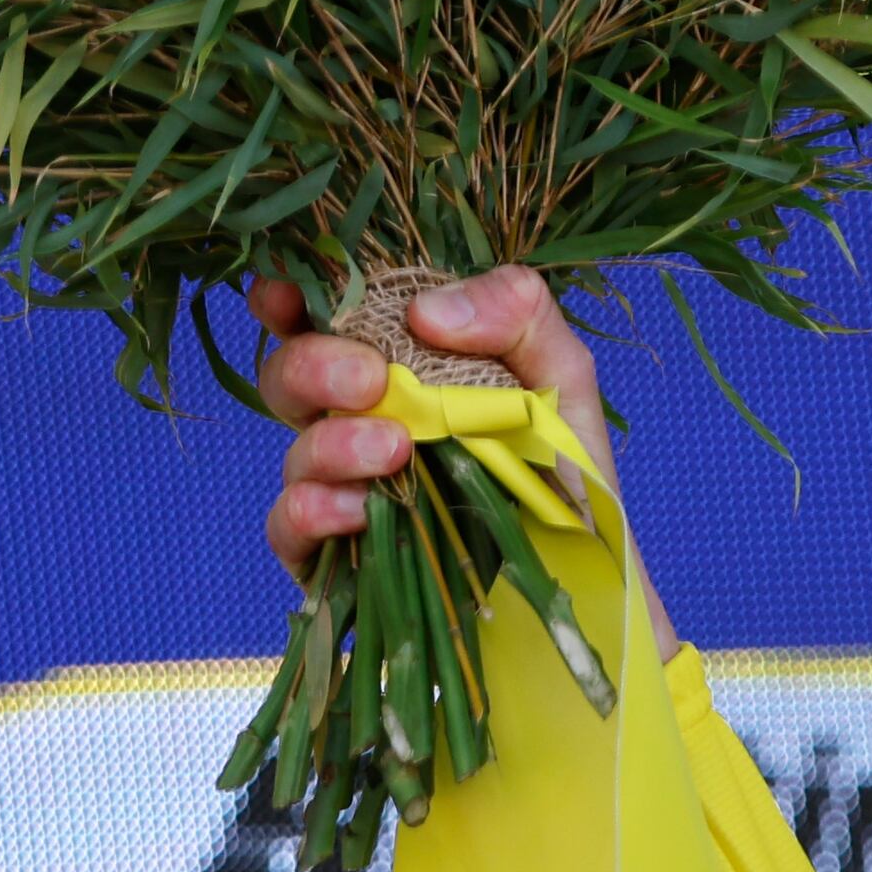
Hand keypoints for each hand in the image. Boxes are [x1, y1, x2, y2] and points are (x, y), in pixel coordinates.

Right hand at [253, 265, 673, 655]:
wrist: (586, 577)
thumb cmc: (565, 473)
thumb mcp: (561, 378)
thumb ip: (518, 314)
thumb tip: (426, 311)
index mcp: (398, 369)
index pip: (317, 321)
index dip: (286, 300)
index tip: (285, 293)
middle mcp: (356, 423)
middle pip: (288, 379)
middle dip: (313, 367)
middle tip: (370, 380)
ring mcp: (343, 489)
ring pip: (294, 453)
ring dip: (330, 443)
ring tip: (395, 449)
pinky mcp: (338, 556)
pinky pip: (291, 529)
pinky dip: (312, 512)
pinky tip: (359, 509)